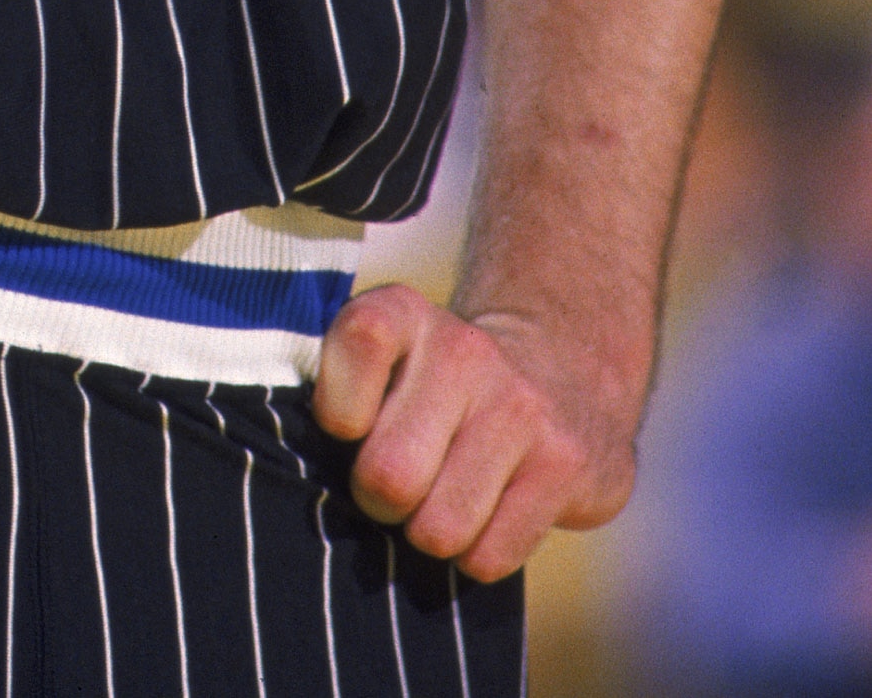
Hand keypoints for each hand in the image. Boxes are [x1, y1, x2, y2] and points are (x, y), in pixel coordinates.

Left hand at [311, 281, 637, 579]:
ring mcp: (520, 407)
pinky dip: (477, 556)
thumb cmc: (440, 388)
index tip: (350, 426)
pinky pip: (488, 556)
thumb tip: (305, 478)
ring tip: (444, 501)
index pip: (359, 340)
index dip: (340, 409)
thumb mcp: (389, 360)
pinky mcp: (564, 465)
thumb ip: (339, 395)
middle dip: (380, 502)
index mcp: (405, 314)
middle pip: (388, 476)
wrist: (565, 371)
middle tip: (397, 487)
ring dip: (429, 535)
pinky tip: (490, 515)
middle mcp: (464, 350)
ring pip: (438, 530)